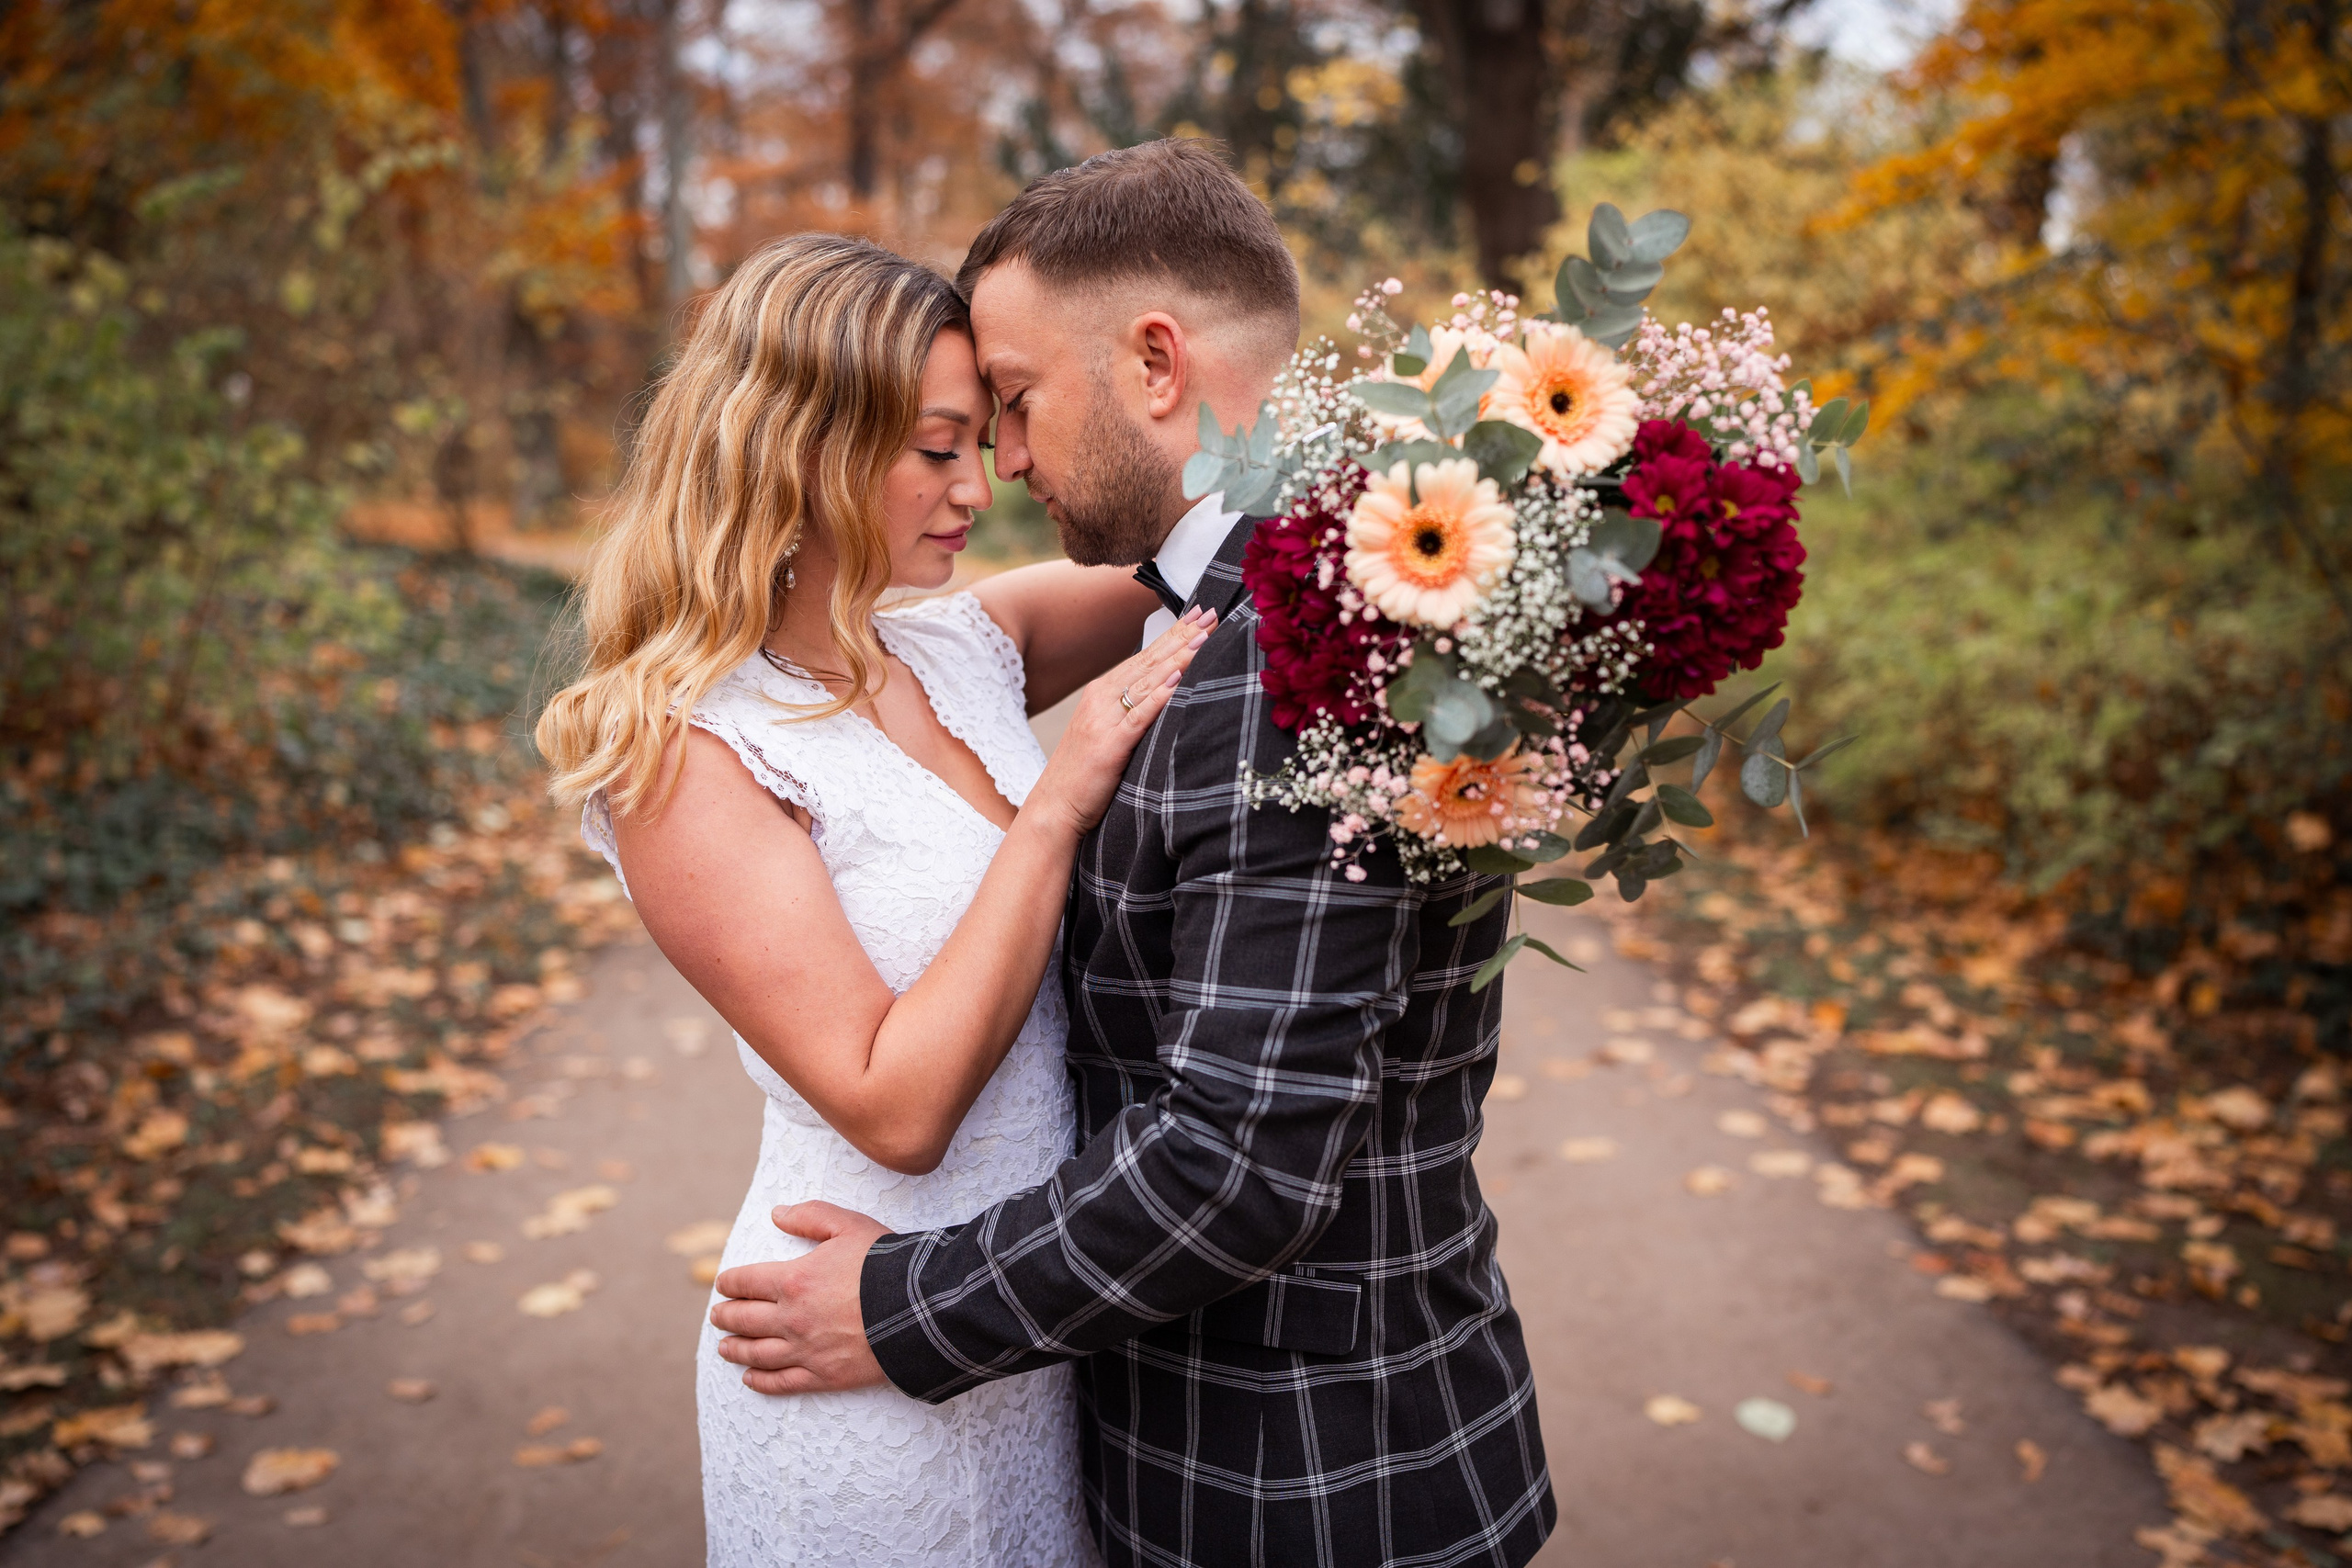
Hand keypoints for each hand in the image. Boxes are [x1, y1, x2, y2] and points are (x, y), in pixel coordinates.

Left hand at [709, 1201, 890, 1394]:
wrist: (918, 1310)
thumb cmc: (885, 1263)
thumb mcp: (848, 1225)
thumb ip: (810, 1216)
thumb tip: (777, 1214)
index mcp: (793, 1280)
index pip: (745, 1282)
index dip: (729, 1282)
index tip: (722, 1284)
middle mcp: (791, 1318)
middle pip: (744, 1319)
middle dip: (726, 1316)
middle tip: (717, 1315)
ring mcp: (805, 1350)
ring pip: (757, 1353)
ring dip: (735, 1349)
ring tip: (724, 1347)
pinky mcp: (823, 1375)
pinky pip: (782, 1382)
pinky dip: (761, 1381)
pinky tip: (750, 1379)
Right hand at [1032, 606, 1214, 834]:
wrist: (1054, 808)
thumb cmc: (1085, 775)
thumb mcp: (1108, 734)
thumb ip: (1131, 712)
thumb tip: (1168, 694)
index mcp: (1101, 693)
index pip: (1144, 656)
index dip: (1173, 634)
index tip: (1200, 614)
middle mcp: (1100, 699)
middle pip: (1149, 661)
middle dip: (1182, 636)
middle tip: (1211, 614)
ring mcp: (1103, 720)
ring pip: (1147, 682)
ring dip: (1177, 658)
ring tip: (1203, 637)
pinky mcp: (1109, 746)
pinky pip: (1139, 716)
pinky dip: (1159, 696)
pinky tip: (1178, 680)